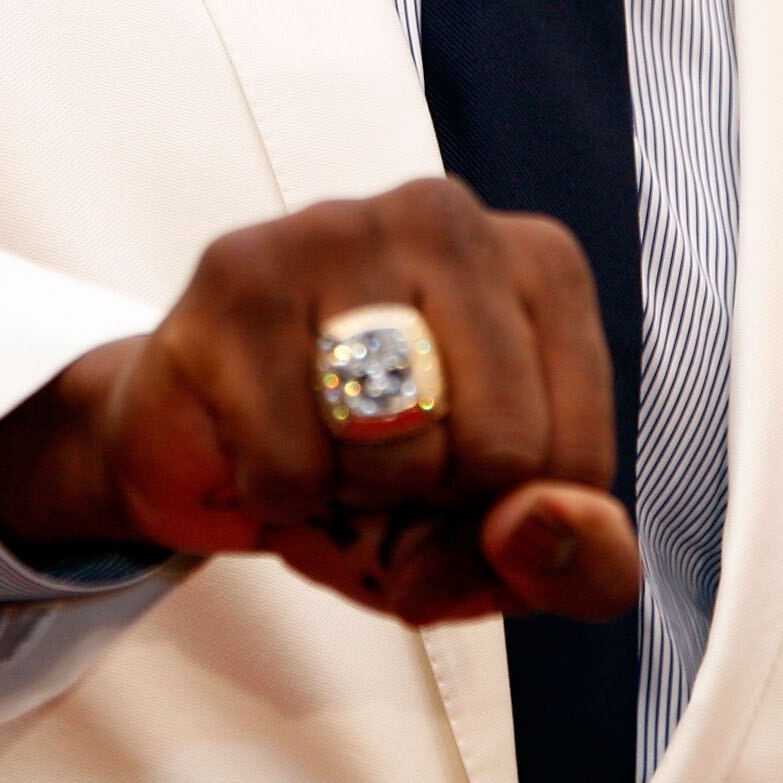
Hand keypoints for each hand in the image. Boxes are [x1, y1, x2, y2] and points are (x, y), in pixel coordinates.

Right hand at [0, 177, 641, 625]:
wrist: (201, 450)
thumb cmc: (375, 475)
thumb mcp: (500, 548)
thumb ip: (580, 564)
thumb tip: (542, 527)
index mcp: (541, 265)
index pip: (576, 457)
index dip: (506, 518)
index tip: (456, 479)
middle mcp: (448, 218)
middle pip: (502, 447)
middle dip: (434, 504)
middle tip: (382, 468)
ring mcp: (337, 231)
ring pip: (399, 448)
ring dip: (355, 496)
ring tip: (326, 448)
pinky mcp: (239, 275)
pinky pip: (292, 462)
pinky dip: (279, 497)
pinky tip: (261, 443)